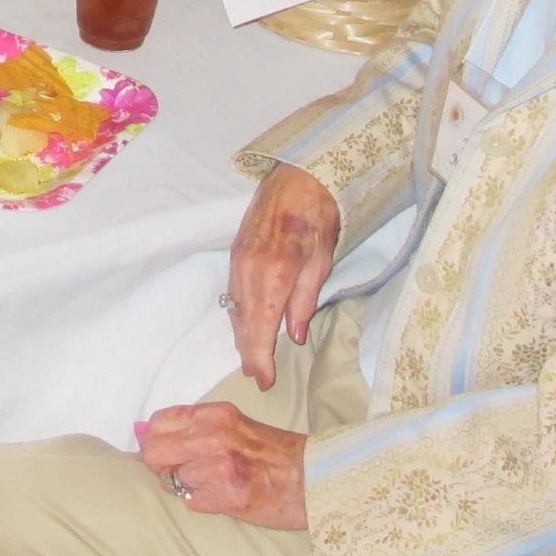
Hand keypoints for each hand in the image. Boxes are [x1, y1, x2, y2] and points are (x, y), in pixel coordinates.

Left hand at [139, 401, 306, 528]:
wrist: (312, 478)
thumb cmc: (273, 452)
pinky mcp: (226, 498)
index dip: (155, 439)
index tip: (164, 449)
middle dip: (160, 464)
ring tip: (211, 483)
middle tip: (178, 471)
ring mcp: (218, 468)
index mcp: (215, 415)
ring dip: (184, 485)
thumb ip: (195, 427)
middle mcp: (213, 437)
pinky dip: (199, 501)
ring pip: (171, 479)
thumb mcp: (234, 424)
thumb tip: (145, 433)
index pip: (158, 423)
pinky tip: (220, 496)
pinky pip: (190, 501)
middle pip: (154, 451)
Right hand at [228, 162, 339, 390]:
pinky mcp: (235, 251)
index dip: (261, 358)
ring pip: (235, 309)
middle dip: (248, 353)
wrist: (296, 175)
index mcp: (274, 274)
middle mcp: (249, 270)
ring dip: (242, 335)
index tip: (264, 380)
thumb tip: (295, 334)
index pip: (262, 329)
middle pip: (243, 323)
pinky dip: (239, 313)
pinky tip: (247, 322)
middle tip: (256, 376)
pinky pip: (233, 292)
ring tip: (250, 357)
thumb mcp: (322, 259)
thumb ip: (305, 299)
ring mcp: (238, 260)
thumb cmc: (317, 215)